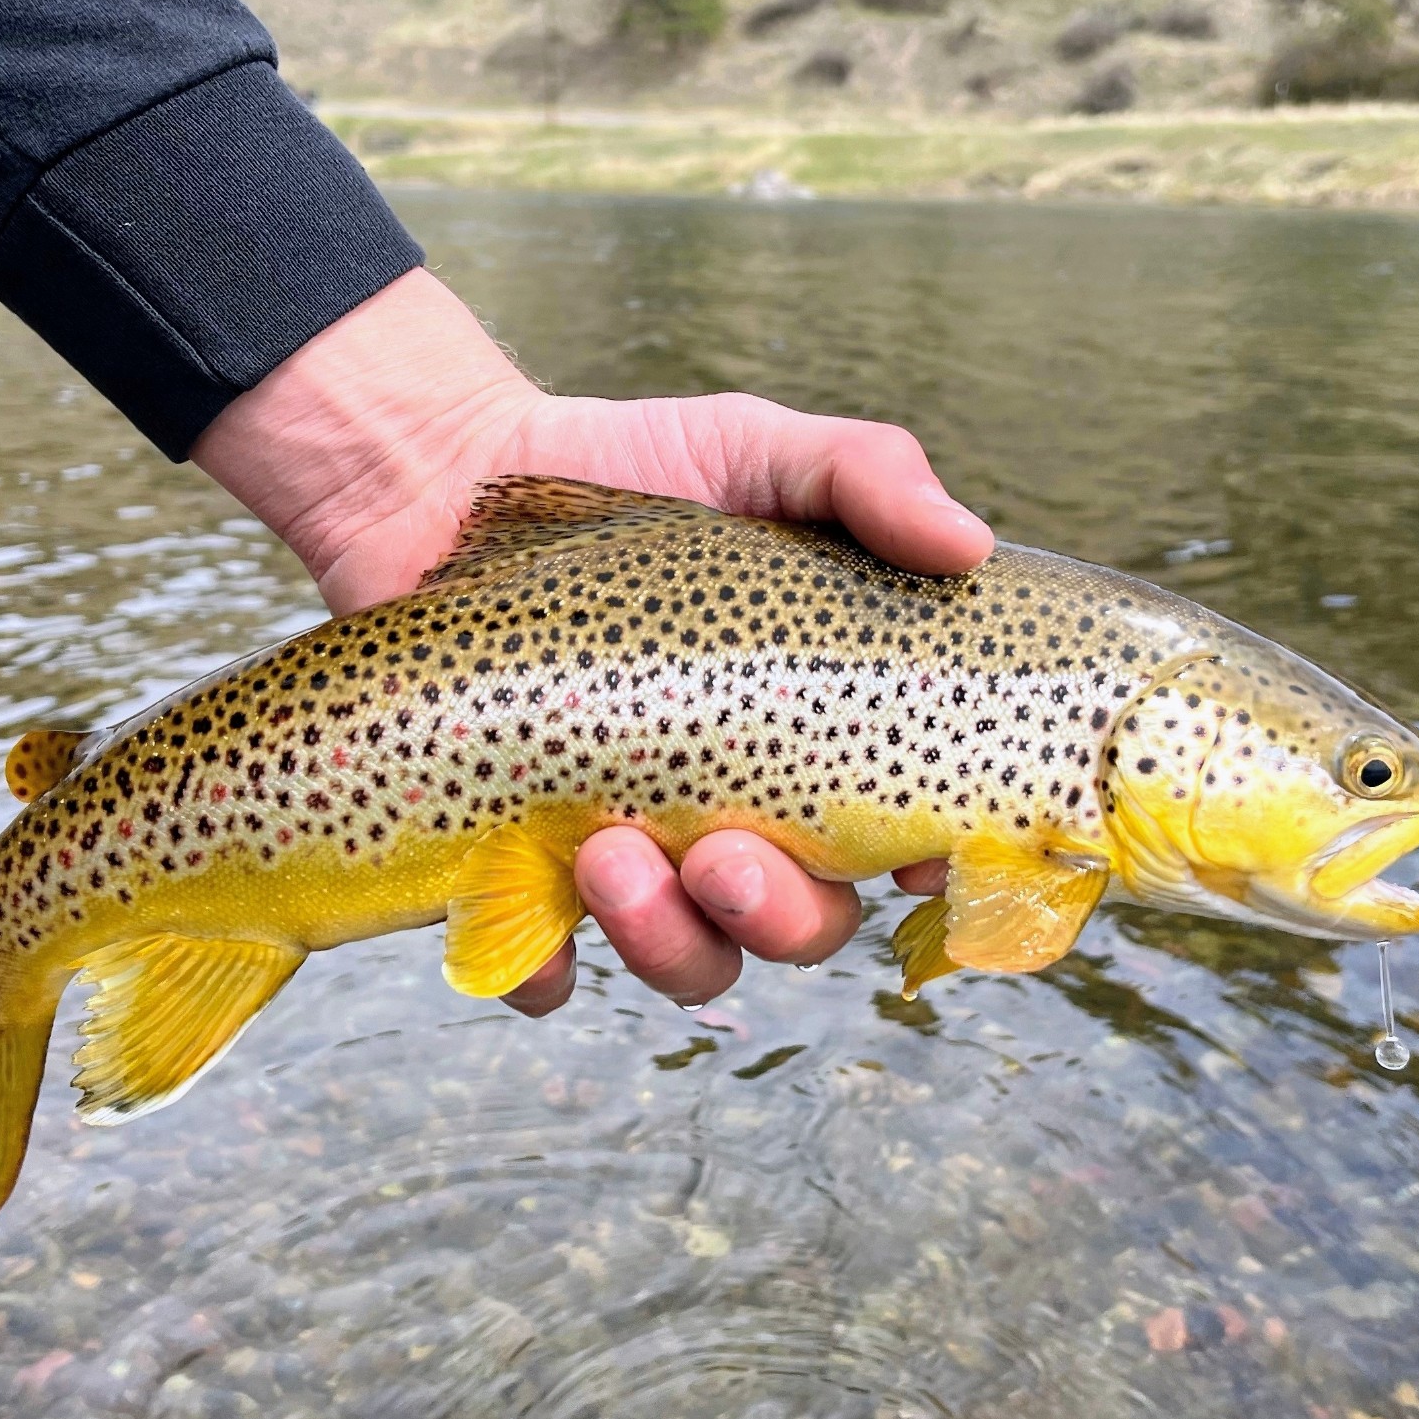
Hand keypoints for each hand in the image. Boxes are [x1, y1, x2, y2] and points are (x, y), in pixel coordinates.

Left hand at [193, 268, 985, 1012]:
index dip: (925, 867)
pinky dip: (537, 966)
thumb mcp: (756, 451)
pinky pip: (538, 967)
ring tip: (608, 853)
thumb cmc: (627, 470)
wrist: (452, 476)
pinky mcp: (517, 867)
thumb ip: (864, 476)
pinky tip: (525, 922)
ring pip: (687, 959)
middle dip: (775, 914)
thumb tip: (966, 543)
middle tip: (722, 857)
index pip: (900, 839)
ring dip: (666, 939)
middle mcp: (736, 812)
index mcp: (814, 738)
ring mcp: (632, 849)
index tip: (915, 856)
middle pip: (801, 923)